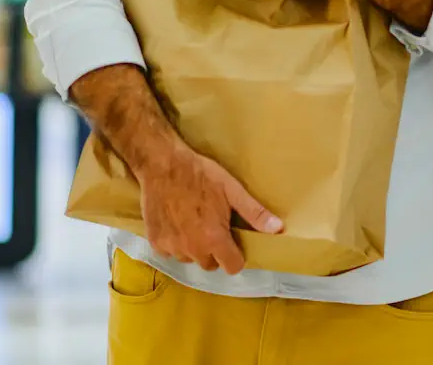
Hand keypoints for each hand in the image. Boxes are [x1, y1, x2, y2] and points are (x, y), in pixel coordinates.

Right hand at [138, 144, 282, 273]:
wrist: (162, 165)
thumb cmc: (201, 175)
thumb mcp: (232, 189)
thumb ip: (254, 212)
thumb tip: (277, 229)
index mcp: (213, 238)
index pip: (232, 267)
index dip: (236, 256)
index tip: (235, 241)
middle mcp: (191, 249)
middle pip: (210, 264)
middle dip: (215, 251)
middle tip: (214, 227)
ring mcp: (170, 247)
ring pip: (190, 259)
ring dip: (194, 247)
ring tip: (195, 222)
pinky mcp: (154, 242)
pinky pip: (170, 252)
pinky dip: (176, 242)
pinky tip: (178, 223)